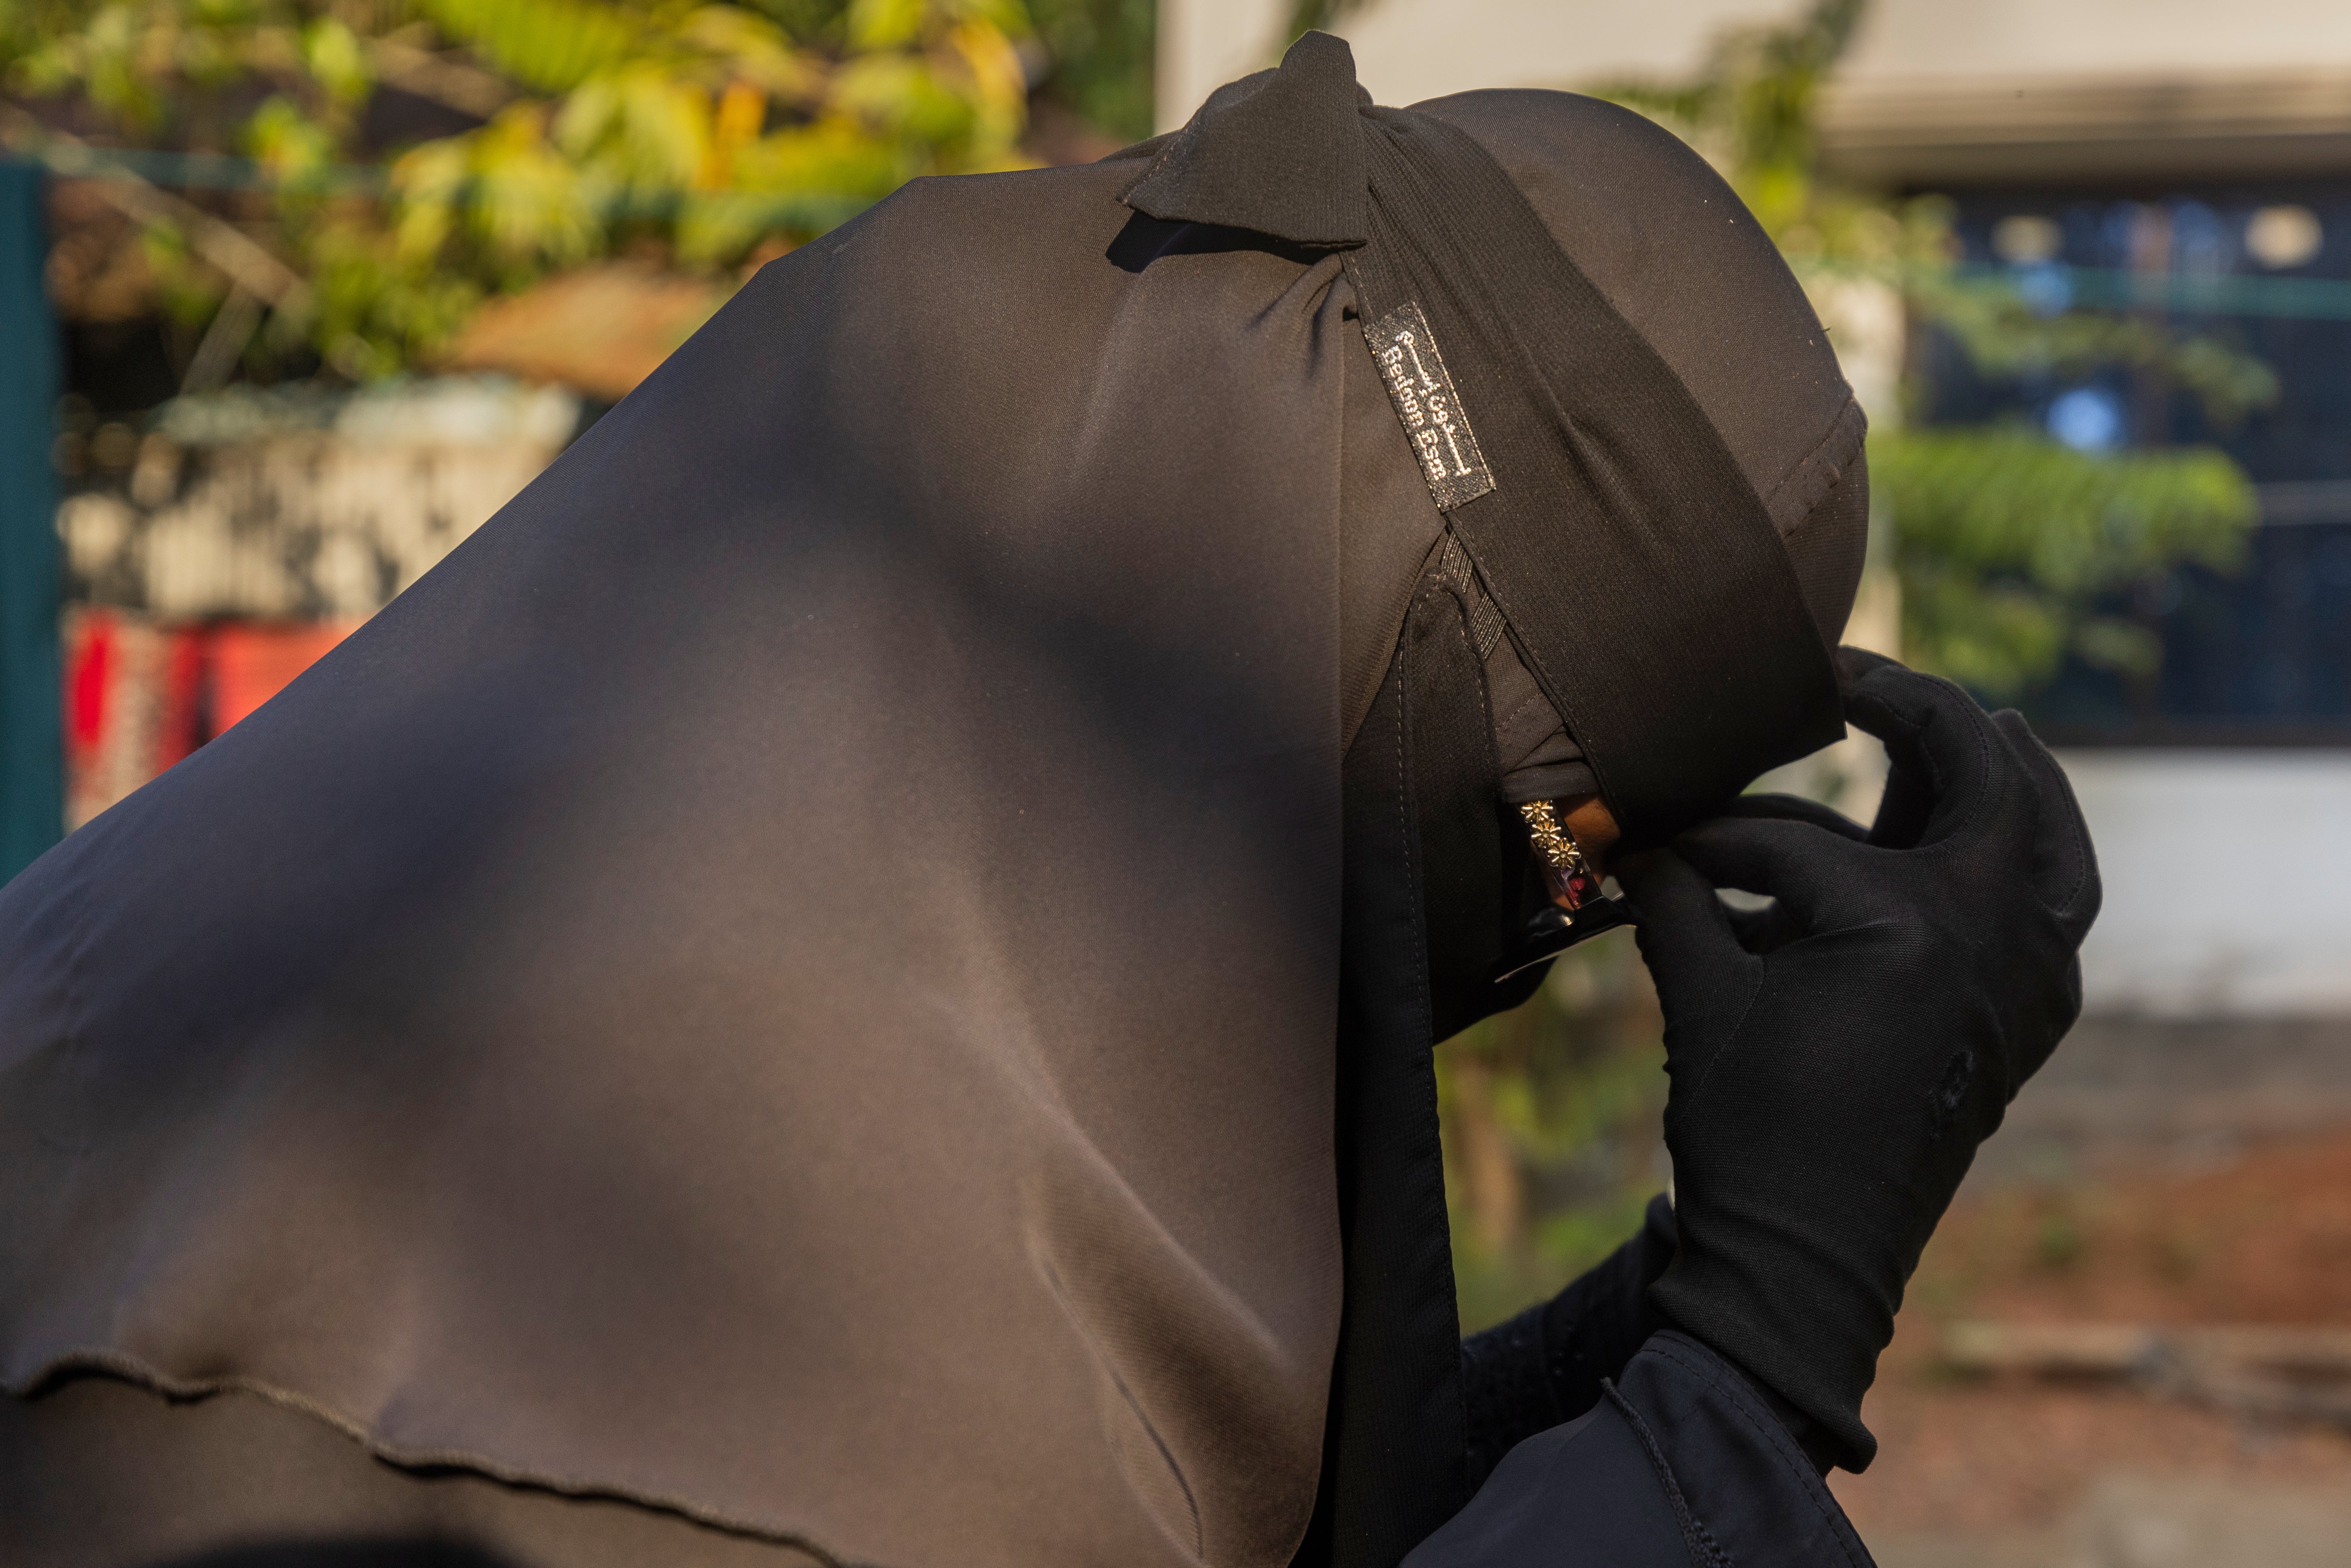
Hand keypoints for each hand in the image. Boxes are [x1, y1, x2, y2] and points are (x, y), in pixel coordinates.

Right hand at [1615, 649, 2098, 1467]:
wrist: (1806, 1262)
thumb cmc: (1749, 1134)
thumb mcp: (1701, 1000)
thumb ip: (1674, 902)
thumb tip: (1627, 839)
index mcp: (1907, 925)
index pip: (1793, 844)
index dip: (1712, 838)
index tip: (1657, 842)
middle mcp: (1990, 936)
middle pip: (1981, 776)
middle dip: (1918, 714)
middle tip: (1855, 679)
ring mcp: (2025, 979)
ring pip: (2049, 839)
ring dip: (2011, 774)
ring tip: (1978, 721)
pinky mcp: (2026, 1017)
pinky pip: (2055, 907)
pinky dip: (2029, 858)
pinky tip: (1988, 827)